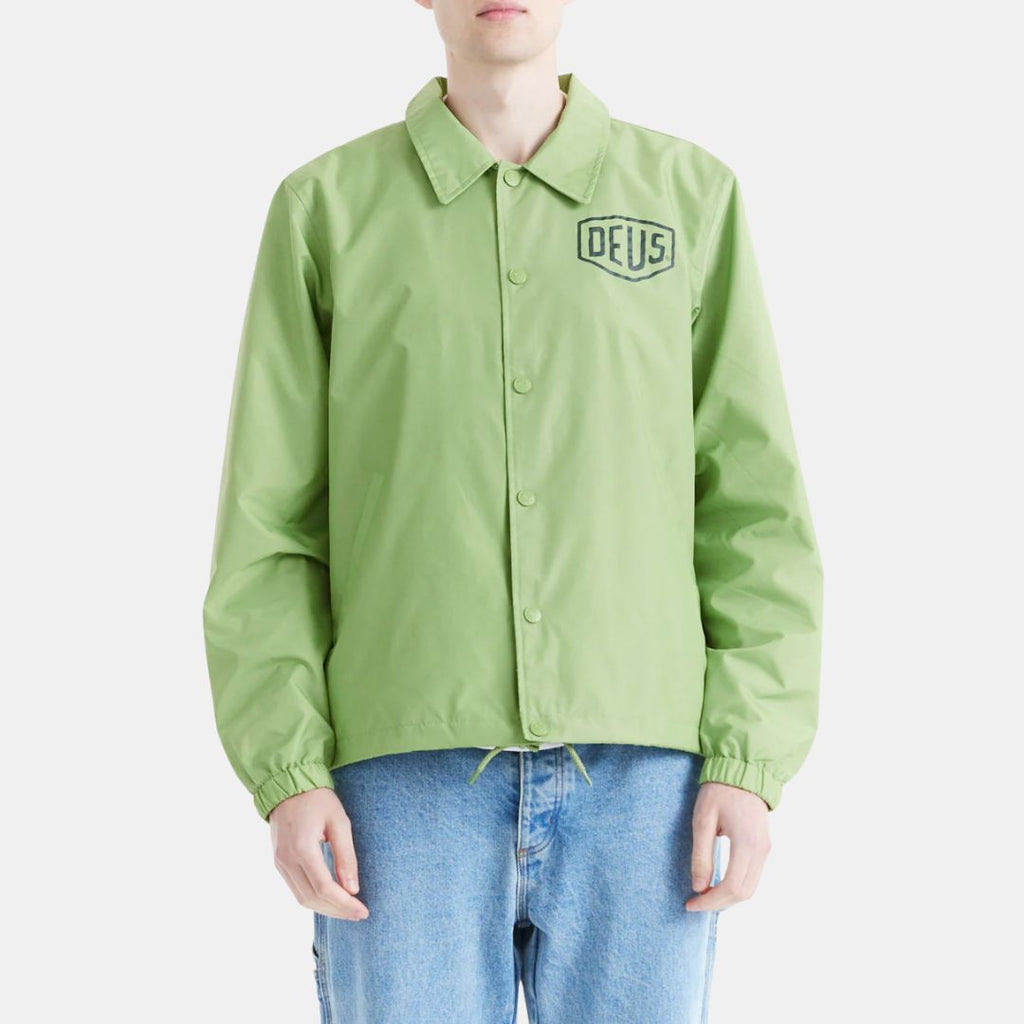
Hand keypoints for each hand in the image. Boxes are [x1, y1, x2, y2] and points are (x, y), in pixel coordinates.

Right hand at [269, 787, 368, 920]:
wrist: (288, 786)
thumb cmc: (318, 800)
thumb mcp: (339, 822)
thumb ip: (346, 856)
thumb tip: (352, 889)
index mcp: (302, 849)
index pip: (324, 888)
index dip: (344, 904)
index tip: (363, 911)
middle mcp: (286, 860)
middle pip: (312, 899)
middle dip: (337, 911)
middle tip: (359, 914)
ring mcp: (280, 863)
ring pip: (302, 899)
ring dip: (326, 909)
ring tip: (348, 910)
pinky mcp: (279, 863)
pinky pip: (296, 889)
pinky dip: (314, 899)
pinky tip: (331, 899)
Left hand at [685, 781, 770, 911]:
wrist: (742, 770)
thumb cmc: (719, 792)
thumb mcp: (702, 820)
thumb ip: (701, 855)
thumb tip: (698, 887)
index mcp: (746, 844)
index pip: (732, 887)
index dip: (710, 901)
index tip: (690, 903)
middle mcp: (761, 851)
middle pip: (744, 893)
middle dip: (718, 904)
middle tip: (695, 902)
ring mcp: (766, 849)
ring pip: (751, 888)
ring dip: (728, 898)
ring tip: (704, 896)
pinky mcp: (764, 847)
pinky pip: (753, 877)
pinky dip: (736, 887)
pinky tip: (718, 885)